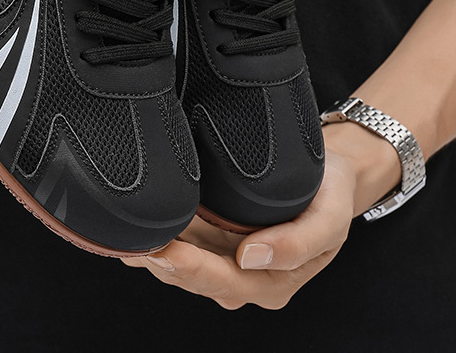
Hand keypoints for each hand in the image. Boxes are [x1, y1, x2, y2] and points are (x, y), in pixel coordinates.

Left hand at [122, 125, 400, 308]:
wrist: (331, 172)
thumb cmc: (330, 193)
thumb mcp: (330, 217)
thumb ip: (298, 243)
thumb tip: (250, 258)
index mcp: (273, 283)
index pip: (223, 282)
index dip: (190, 270)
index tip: (162, 251)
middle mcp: (244, 278)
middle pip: (193, 278)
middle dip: (160, 261)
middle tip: (129, 240)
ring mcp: (226, 260)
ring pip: (181, 263)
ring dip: (153, 249)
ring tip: (124, 233)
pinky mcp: (214, 240)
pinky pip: (181, 243)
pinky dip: (159, 236)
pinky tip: (134, 229)